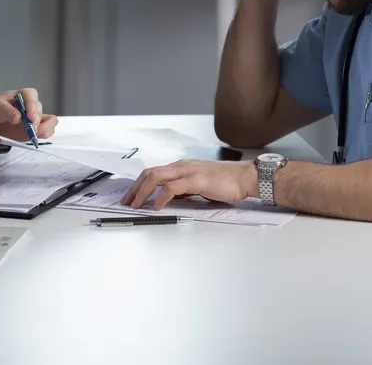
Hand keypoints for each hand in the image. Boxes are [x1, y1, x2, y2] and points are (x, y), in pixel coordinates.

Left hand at [0, 88, 58, 141]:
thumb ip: (7, 111)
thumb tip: (18, 118)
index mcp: (24, 95)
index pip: (32, 96)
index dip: (32, 106)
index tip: (29, 117)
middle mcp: (32, 106)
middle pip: (40, 111)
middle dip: (36, 121)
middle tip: (30, 129)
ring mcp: (34, 118)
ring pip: (48, 121)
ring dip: (44, 128)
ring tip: (35, 134)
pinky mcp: (34, 130)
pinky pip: (46, 131)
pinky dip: (44, 134)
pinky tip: (36, 138)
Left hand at [121, 160, 257, 209]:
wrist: (245, 177)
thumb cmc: (226, 182)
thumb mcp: (199, 185)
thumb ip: (184, 189)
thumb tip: (169, 199)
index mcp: (182, 166)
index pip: (153, 172)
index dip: (139, 184)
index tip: (131, 196)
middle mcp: (181, 166)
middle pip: (149, 173)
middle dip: (135, 188)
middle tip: (126, 201)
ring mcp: (188, 171)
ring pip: (156, 177)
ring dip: (142, 192)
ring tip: (136, 204)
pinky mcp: (196, 180)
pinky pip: (172, 188)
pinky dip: (161, 197)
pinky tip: (157, 206)